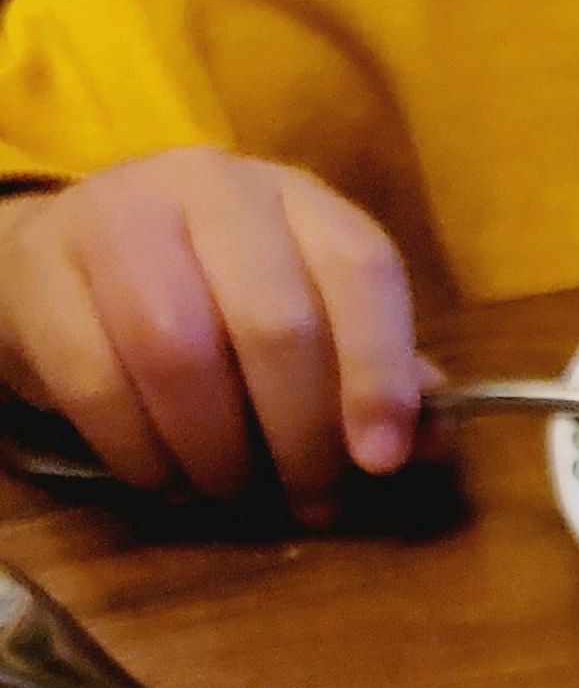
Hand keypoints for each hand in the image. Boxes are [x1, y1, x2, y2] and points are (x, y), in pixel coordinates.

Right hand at [0, 149, 420, 514]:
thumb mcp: (317, 334)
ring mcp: (116, 215)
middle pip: (274, 323)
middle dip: (301, 438)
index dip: (380, 375)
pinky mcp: (39, 267)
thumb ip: (382, 383)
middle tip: (309, 499)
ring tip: (230, 489)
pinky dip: (140, 453)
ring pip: (178, 352)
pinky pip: (95, 381)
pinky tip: (164, 476)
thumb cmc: (221, 310)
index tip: (381, 461)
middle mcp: (211, 188)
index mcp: (300, 205)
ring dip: (217, 452)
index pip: (360, 271)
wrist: (76, 266)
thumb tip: (431, 439)